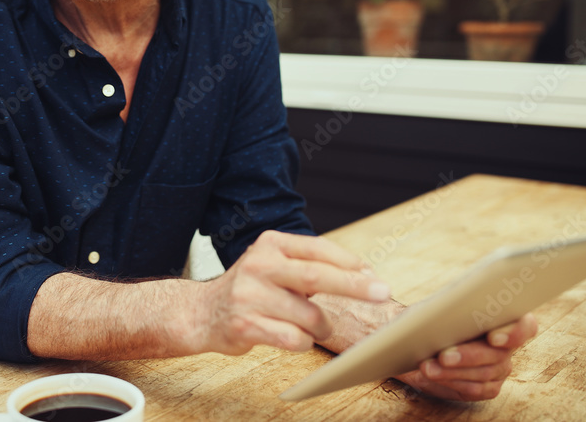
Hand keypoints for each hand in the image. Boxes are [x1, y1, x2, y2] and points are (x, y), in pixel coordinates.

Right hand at [193, 231, 390, 355]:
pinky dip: (304, 342)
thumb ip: (310, 265)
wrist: (203, 312)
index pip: (318, 249)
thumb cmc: (251, 289)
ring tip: (317, 327)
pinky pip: (294, 339)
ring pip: (309, 316)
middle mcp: (258, 266)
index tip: (374, 275)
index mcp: (270, 245)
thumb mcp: (274, 264)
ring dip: (323, 327)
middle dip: (354, 286)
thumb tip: (364, 274)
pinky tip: (295, 337)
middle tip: (382, 292)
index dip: (349, 263)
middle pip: (317, 276)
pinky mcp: (245, 325)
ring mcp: (250, 296)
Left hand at [395, 313, 538, 400]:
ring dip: (452, 372)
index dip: (515, 332)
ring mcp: (499, 368)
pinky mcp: (487, 388)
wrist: (420, 342)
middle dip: (468, 356)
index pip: (525, 325)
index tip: (493, 338)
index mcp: (501, 319)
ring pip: (483, 373)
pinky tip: (432, 376)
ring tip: (427, 367)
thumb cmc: (430, 319)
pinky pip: (474, 389)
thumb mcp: (434, 307)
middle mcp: (505, 346)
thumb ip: (445, 308)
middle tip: (443, 356)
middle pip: (497, 354)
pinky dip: (450, 382)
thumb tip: (439, 312)